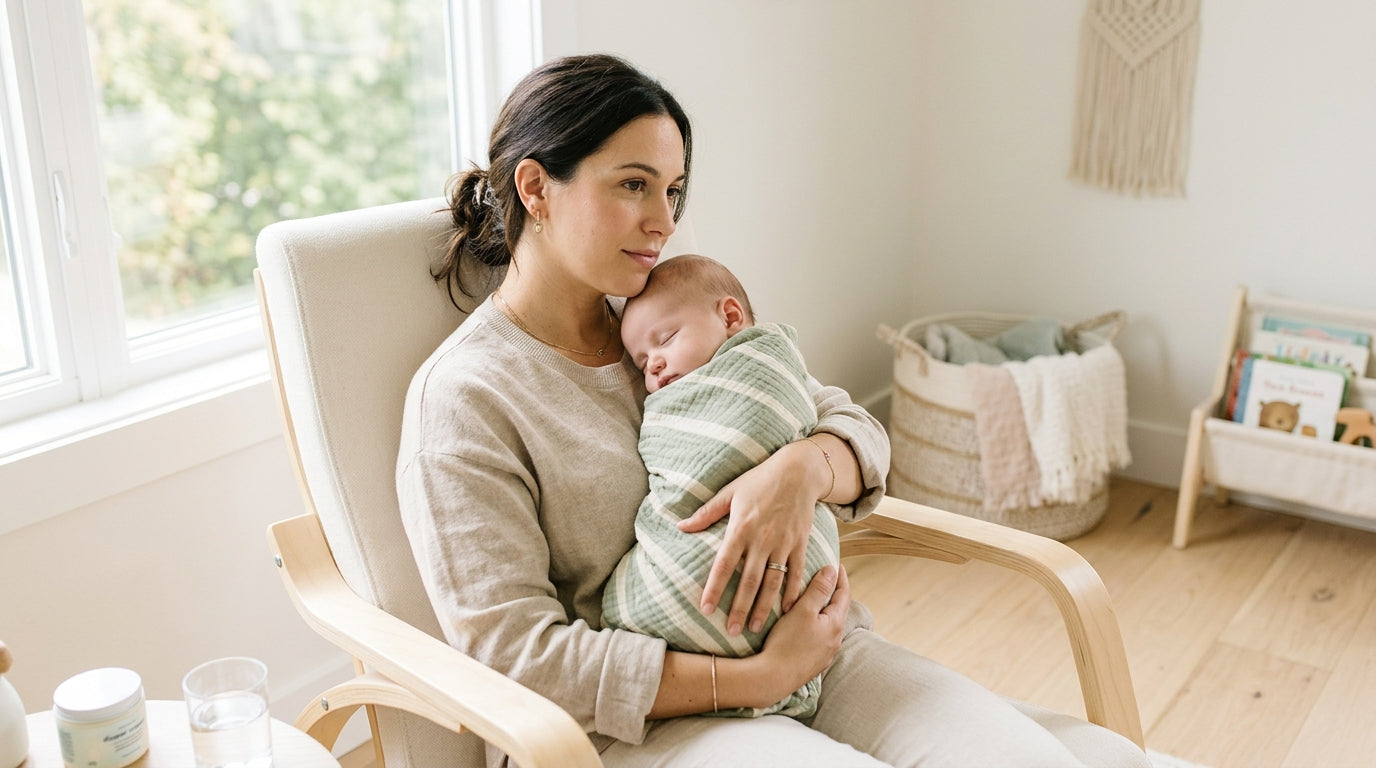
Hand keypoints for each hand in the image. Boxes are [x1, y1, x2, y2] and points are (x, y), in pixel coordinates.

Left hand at [679, 442, 820, 634]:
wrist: (798, 472)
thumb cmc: (759, 480)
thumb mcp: (730, 492)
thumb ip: (706, 513)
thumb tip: (680, 526)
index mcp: (741, 528)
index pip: (724, 564)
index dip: (715, 588)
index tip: (706, 609)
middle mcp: (762, 539)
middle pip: (749, 581)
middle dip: (740, 608)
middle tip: (731, 631)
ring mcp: (783, 543)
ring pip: (773, 582)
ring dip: (764, 607)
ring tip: (756, 628)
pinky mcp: (800, 543)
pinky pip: (796, 572)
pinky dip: (792, 592)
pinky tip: (787, 610)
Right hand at [758, 565, 849, 696]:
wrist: (774, 678)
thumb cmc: (787, 642)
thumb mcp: (803, 610)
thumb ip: (819, 589)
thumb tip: (832, 571)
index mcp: (835, 624)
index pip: (843, 594)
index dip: (841, 577)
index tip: (837, 564)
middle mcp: (835, 639)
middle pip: (839, 610)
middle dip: (834, 593)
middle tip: (827, 578)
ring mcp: (826, 653)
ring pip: (829, 625)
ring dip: (825, 610)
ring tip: (816, 599)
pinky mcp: (814, 662)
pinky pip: (821, 638)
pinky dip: (817, 625)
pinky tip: (807, 625)